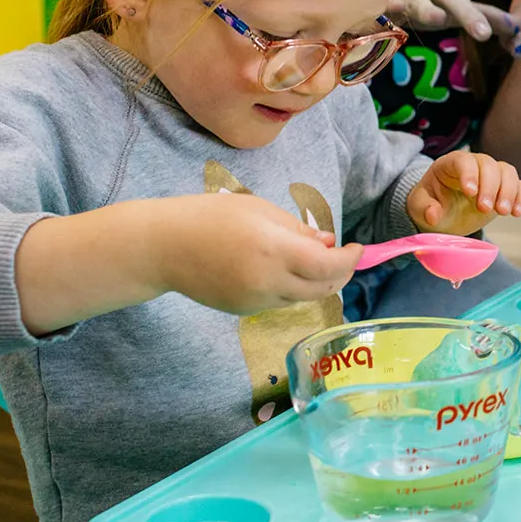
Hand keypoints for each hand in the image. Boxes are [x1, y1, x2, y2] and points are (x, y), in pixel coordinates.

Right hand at [151, 193, 360, 314]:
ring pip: (303, 298)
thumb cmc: (211, 217)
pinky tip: (282, 270)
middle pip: (322, 289)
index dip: (351, 260)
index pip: (329, 266)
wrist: (163, 247)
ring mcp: (256, 301)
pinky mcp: (244, 311)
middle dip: (341, 274)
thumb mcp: (261, 210)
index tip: (357, 248)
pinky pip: (280, 302)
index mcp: (275, 250)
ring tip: (313, 259)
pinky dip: (292, 288)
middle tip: (344, 257)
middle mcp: (268, 282)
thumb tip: (330, 244)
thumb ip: (299, 230)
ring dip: (317, 282)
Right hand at [388, 0, 520, 43]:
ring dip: (460, 12)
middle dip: (474, 10)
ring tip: (477, 31)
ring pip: (431, 0)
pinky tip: (436, 20)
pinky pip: (404, 9)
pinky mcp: (384, 6)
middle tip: (496, 31)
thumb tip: (516, 28)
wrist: (358, 1)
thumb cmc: (411, 4)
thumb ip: (480, 15)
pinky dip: (421, 13)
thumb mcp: (447, 10)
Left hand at [407, 150, 520, 234]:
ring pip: (507, 173)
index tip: (470, 192)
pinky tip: (517, 212)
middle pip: (489, 165)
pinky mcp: (504, 190)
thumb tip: (433, 215)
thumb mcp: (419, 207)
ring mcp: (491, 176)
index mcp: (450, 164)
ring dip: (508, 192)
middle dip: (490, 186)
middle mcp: (474, 165)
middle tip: (485, 209)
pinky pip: (520, 187)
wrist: (444, 215)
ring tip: (503, 212)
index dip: (469, 174)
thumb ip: (424, 208)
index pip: (463, 161)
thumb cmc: (431, 205)